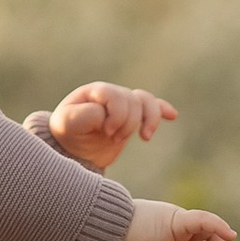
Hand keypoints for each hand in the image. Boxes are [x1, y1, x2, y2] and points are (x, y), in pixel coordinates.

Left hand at [48, 81, 176, 172]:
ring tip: (145, 138)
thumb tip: (106, 114)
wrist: (73, 148)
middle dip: (127, 124)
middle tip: (112, 138)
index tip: (107, 132)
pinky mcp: (133, 118)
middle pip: (133, 101)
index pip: (116, 95)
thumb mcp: (67, 124)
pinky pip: (153, 107)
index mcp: (95, 92)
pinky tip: (172, 115)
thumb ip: (85, 115)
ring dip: (149, 120)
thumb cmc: (66, 133)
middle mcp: (112, 94)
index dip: (117, 114)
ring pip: (147, 102)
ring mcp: (124, 105)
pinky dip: (162, 110)